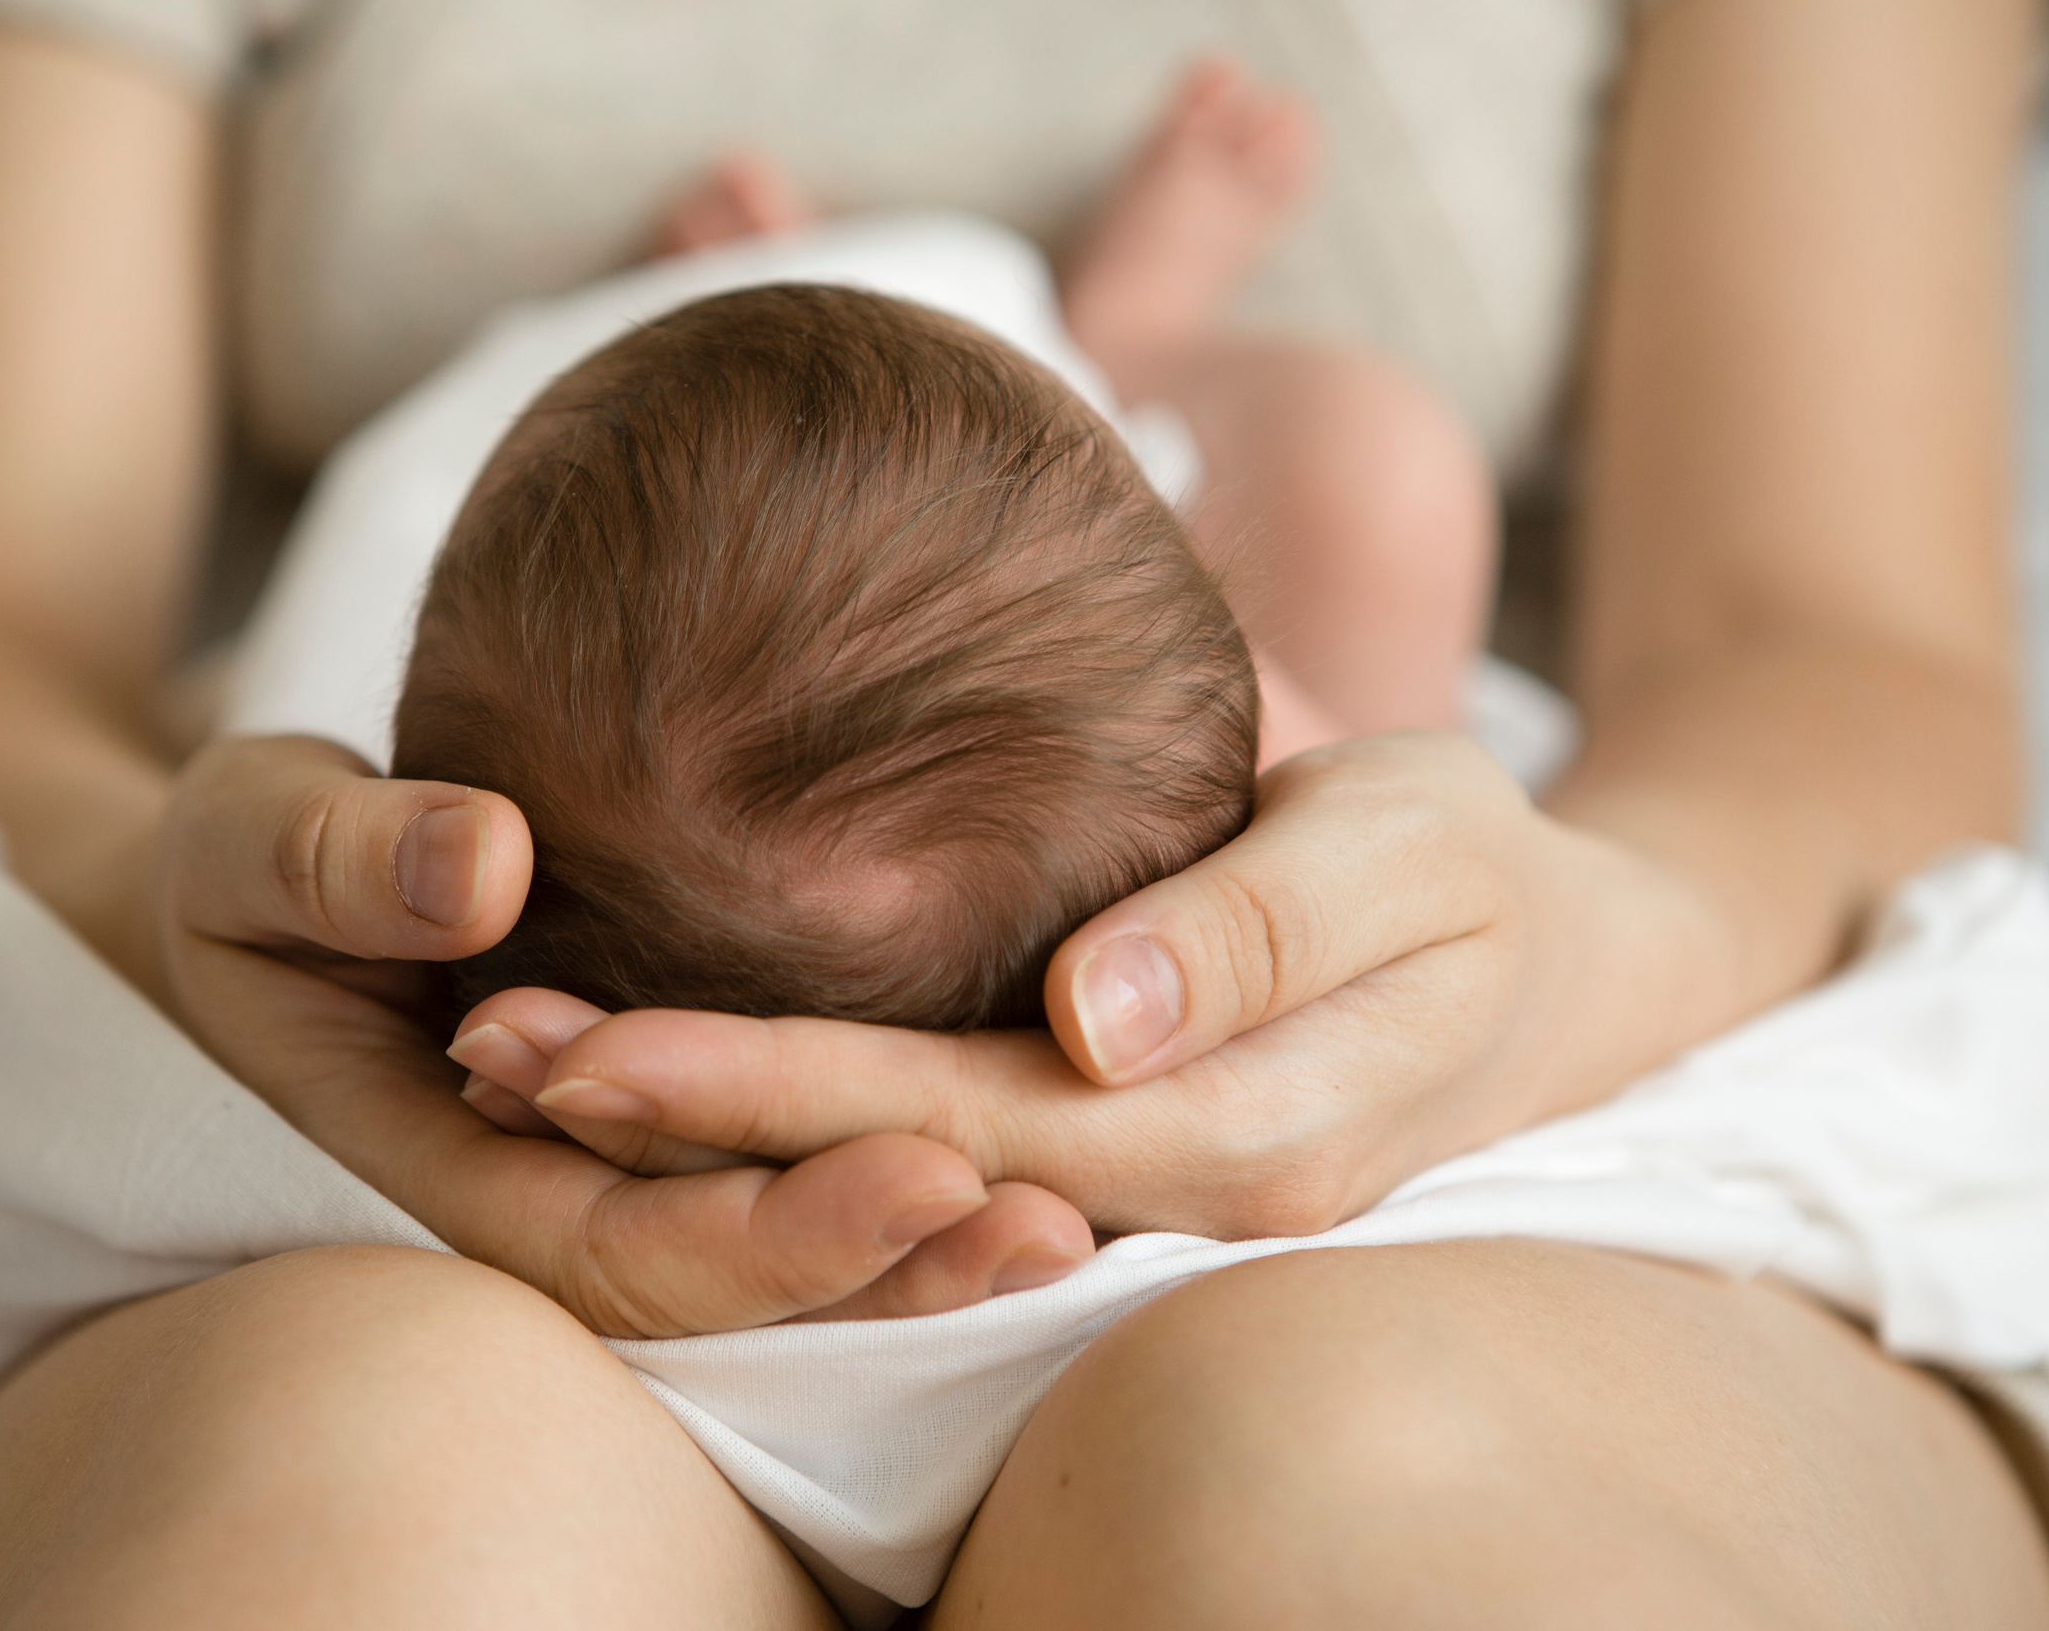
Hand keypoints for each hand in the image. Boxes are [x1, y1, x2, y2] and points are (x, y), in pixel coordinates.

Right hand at [138, 734, 1093, 1333]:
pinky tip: (1035, 1138)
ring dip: (917, 1248)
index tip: (921, 1169)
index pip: (617, 1252)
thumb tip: (479, 861)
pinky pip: (785, 1169)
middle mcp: (542, 1206)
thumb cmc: (252, 866)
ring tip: (1071, 1216)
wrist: (264, 894)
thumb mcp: (253, 839)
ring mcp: (606, 1179)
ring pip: (771, 1246)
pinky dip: (899, 1168)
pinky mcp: (663, 1130)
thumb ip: (336, 859)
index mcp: (437, 1174)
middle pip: (728, 1283)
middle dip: (885, 1270)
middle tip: (1043, 1222)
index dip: (769, 1234)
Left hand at [456, 733, 1727, 1236]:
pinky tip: (659, 1067)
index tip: (585, 1047)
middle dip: (677, 1125)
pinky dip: (782, 1114)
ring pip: (881, 1179)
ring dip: (699, 1135)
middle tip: (484, 1053)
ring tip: (516, 1064)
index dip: (764, 1092)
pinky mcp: (1105, 1152)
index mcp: (1233, 1135)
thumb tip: (1099, 1018)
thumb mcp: (1418, 851)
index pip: (954, 1121)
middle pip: (880, 1169)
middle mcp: (1159, 1197)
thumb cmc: (1484, 872)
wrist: (1564, 959)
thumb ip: (1269, 929)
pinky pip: (923, 1147)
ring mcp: (1127, 1193)